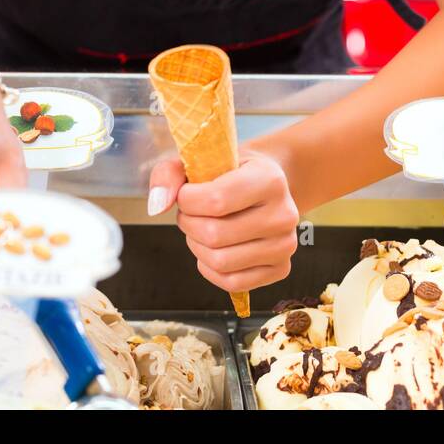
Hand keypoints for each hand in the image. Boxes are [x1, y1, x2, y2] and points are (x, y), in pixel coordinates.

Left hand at [147, 150, 299, 292]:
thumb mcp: (201, 160)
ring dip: (197, 247)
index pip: (216, 201)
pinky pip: (233, 283)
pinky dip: (211, 269)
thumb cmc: (231, 172)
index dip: (187, 201)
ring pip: (221, 262)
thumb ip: (170, 175)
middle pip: (215, 236)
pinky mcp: (282, 268)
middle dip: (189, 225)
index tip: (186, 194)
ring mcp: (286, 245)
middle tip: (190, 214)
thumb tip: (156, 206)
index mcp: (269, 180)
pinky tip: (211, 250)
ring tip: (200, 230)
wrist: (267, 185)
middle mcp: (284, 214)